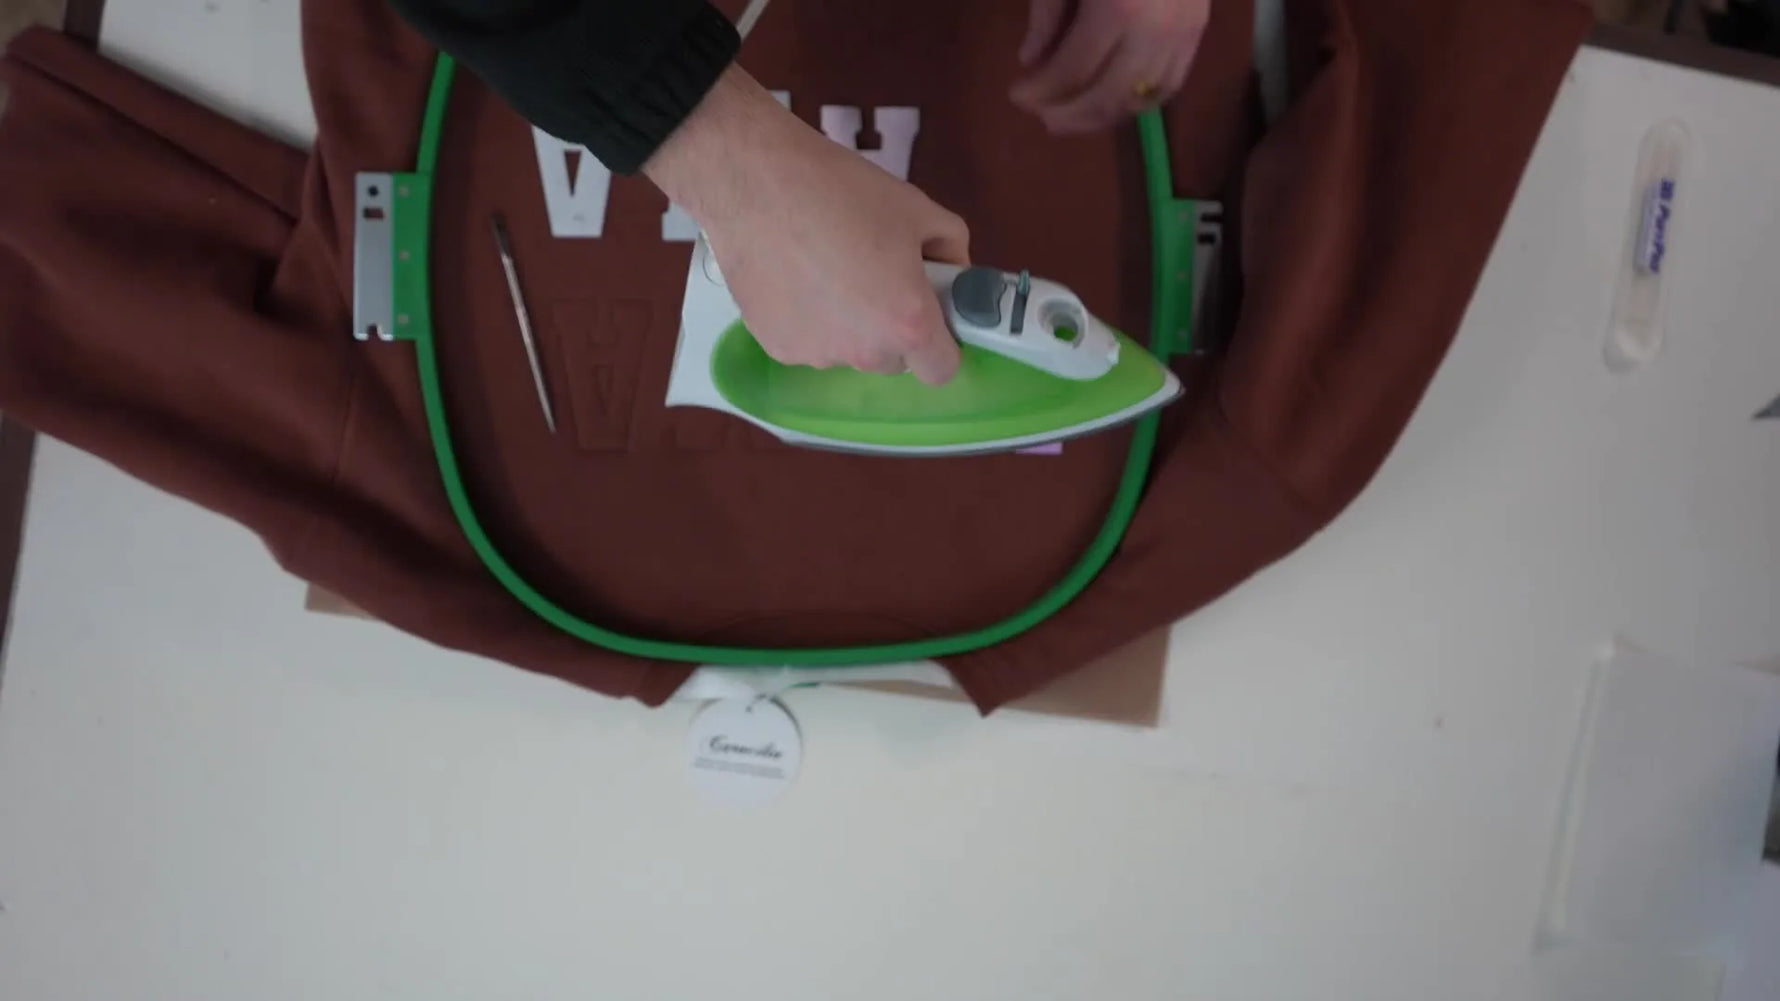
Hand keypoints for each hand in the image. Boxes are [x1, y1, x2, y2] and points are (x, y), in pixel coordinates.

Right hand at [646, 67, 969, 384]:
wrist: (756, 180)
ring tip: (829, 267)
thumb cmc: (841, 191)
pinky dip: (810, 320)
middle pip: (893, 361)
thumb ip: (953, 250)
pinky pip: (809, 342)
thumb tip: (955, 275)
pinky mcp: (777, 347)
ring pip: (848, 351)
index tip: (931, 316)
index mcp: (908, 323)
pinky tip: (797, 276)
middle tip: (876, 278)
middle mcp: (864, 352)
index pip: (941, 371)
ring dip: (849, 325)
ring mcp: (817, 355)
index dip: (942, 344)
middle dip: (893, 329)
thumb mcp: (918, 209)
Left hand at [1012, 0, 1211, 134]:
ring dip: (1103, 116)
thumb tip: (1031, 60)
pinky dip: (1139, 100)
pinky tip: (1113, 99)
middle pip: (1107, 97)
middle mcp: (1157, 30)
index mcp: (1119, 9)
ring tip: (1072, 115)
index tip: (1014, 94)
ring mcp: (1186, 32)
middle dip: (1069, 114)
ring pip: (1141, 99)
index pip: (1071, 72)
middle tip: (1040, 116)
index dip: (1039, 92)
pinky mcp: (1201, 29)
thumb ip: (1047, 12)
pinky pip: (1170, 83)